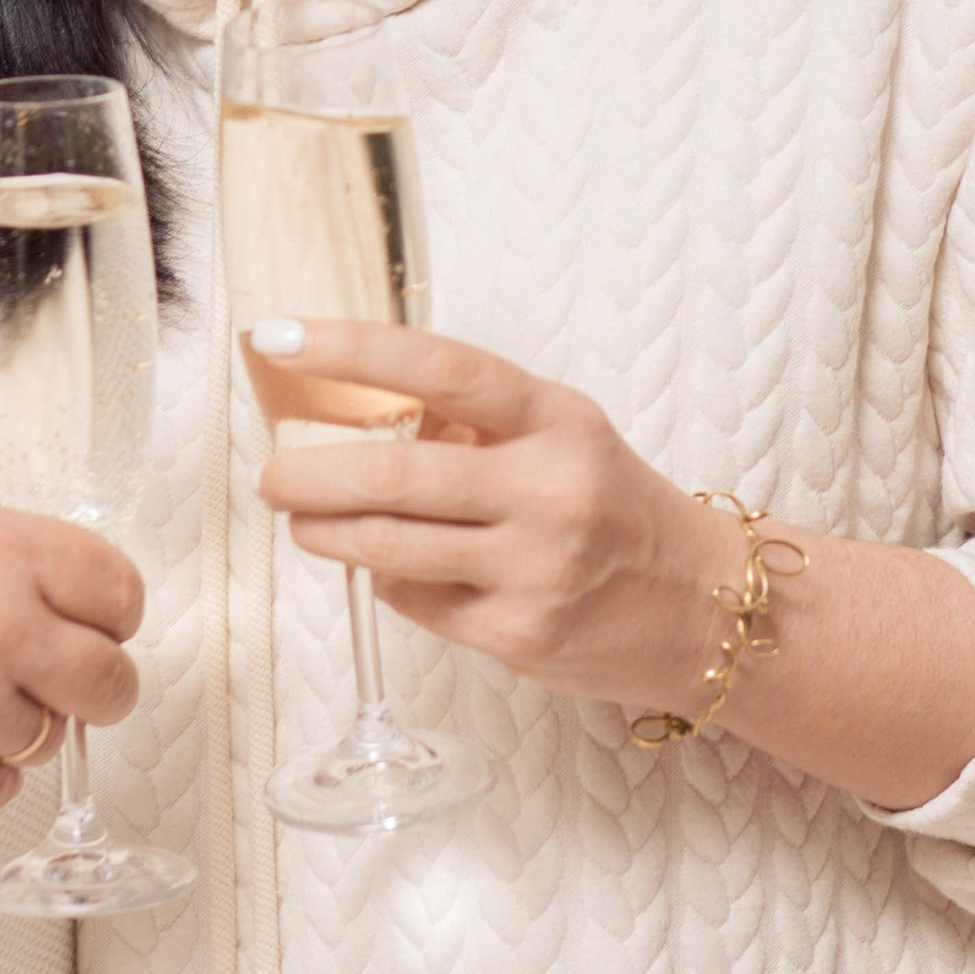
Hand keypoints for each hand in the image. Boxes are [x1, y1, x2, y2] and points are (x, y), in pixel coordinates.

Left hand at [254, 320, 737, 719]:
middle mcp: (550, 489)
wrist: (707, 608)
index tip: (280, 337)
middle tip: (267, 473)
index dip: (351, 349)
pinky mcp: (519, 636)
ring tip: (299, 521)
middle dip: (309, 474)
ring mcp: (535, 568)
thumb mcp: (561, 436)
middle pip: (395, 473)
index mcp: (557, 418)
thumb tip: (352, 413)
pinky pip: (417, 600)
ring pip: (389, 547)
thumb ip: (472, 423)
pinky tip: (385, 568)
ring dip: (324, 533)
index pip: (440, 368)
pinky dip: (385, 581)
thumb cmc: (612, 506)